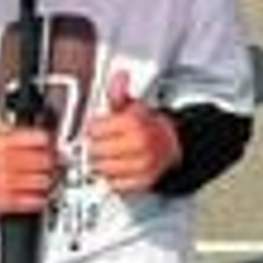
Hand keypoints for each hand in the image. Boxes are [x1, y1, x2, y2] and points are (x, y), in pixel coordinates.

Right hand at [0, 123, 57, 217]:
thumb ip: (15, 132)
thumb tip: (41, 135)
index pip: (40, 138)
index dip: (49, 143)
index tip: (52, 146)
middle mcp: (2, 161)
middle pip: (45, 160)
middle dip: (53, 163)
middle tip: (54, 164)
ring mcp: (4, 182)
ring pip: (43, 181)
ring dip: (49, 181)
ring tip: (46, 179)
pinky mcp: (5, 201)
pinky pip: (34, 200)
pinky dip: (41, 198)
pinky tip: (37, 194)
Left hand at [86, 70, 180, 194]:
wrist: (171, 143)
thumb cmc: (147, 125)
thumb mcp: (131, 105)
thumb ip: (119, 92)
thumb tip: (119, 77)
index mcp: (134, 124)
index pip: (94, 130)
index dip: (92, 129)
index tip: (94, 129)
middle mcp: (139, 144)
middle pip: (96, 151)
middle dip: (94, 147)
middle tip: (99, 144)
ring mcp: (142, 164)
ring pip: (104, 169)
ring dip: (101, 164)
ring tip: (106, 157)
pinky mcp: (144, 181)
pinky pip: (117, 185)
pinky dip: (112, 179)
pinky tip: (115, 169)